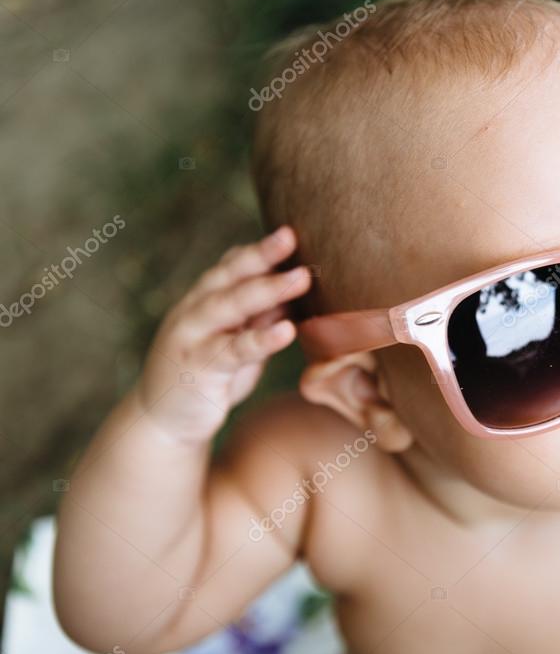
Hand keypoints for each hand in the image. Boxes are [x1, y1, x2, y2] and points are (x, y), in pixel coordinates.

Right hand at [135, 226, 311, 441]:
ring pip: (229, 306)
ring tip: (301, 278)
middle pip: (229, 277)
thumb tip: (294, 288)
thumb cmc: (211, 376)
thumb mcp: (238, 341)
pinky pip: (233, 351)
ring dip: (267, 290)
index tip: (289, 231)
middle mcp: (194, 311)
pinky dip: (261, 339)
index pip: (231, 266)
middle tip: (291, 237)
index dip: (258, 249)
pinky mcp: (198, 369)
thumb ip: (260, 316)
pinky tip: (286, 330)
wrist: (165, 422)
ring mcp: (192, 338)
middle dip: (261, 256)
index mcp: (204, 300)